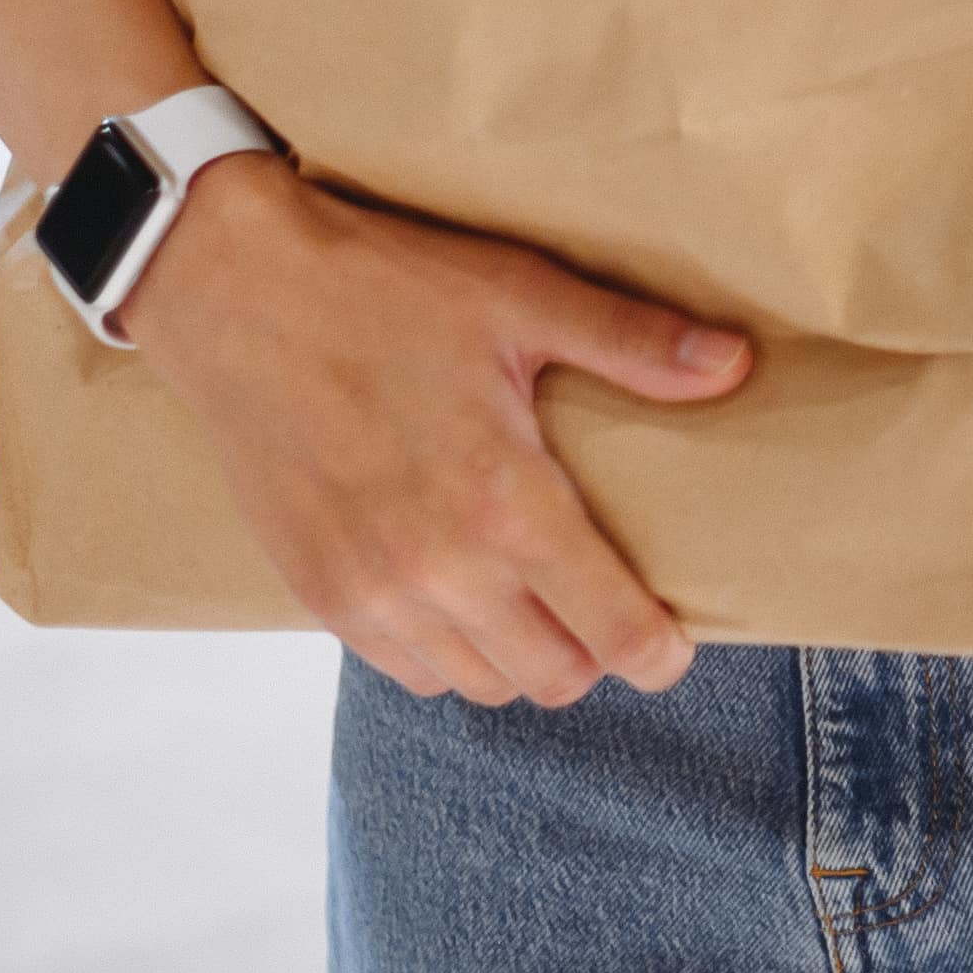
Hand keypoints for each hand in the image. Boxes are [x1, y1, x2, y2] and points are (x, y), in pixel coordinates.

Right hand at [118, 157, 751, 707]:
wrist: (236, 292)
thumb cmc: (383, 288)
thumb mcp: (521, 296)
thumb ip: (634, 344)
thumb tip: (736, 365)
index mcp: (504, 504)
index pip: (609, 631)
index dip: (658, 651)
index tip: (675, 642)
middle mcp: (439, 571)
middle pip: (552, 677)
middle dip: (595, 652)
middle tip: (608, 601)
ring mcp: (370, 593)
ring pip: (479, 684)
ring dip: (521, 657)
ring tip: (538, 599)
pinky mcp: (317, 593)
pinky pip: (406, 668)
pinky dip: (447, 652)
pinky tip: (462, 595)